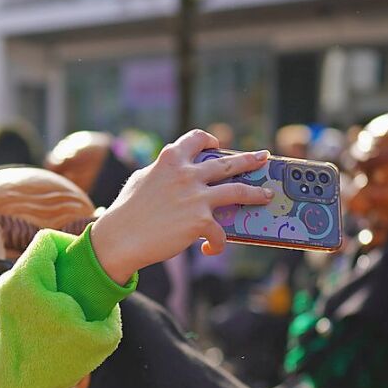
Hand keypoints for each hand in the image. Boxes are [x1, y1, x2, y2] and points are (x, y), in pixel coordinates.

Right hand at [91, 130, 271, 283]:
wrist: (119, 238)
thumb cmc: (125, 211)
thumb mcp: (140, 180)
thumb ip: (160, 172)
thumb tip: (171, 173)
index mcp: (170, 159)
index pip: (196, 139)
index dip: (209, 140)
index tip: (217, 145)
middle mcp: (186, 174)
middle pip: (227, 163)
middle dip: (249, 159)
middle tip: (263, 157)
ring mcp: (196, 197)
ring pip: (238, 191)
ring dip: (256, 193)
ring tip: (267, 195)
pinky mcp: (200, 221)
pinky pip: (219, 232)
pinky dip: (217, 243)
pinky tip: (211, 248)